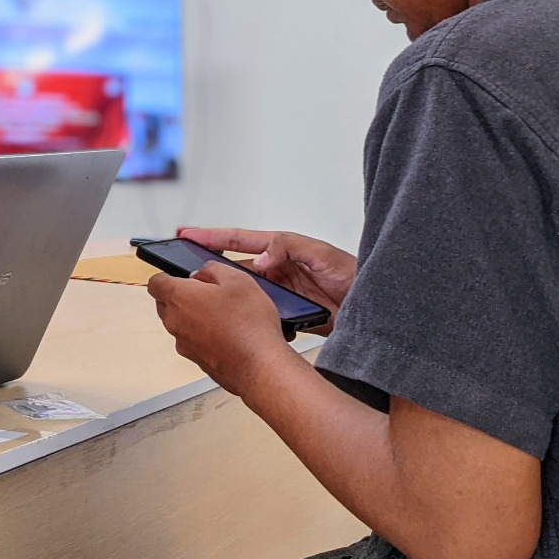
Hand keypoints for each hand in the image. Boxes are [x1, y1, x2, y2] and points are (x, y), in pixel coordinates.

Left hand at [148, 263, 296, 397]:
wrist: (259, 367)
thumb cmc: (249, 326)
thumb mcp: (238, 280)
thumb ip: (212, 269)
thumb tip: (202, 273)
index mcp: (179, 298)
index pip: (156, 283)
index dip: (168, 276)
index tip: (181, 276)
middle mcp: (175, 322)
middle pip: (165, 304)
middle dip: (182, 296)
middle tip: (208, 293)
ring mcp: (184, 344)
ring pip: (180, 324)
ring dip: (194, 317)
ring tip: (223, 314)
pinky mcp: (196, 360)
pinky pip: (193, 341)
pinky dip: (204, 336)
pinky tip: (228, 334)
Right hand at [179, 227, 355, 332]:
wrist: (374, 306)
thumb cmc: (353, 273)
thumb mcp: (321, 253)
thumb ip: (289, 248)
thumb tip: (261, 258)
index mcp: (280, 249)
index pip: (238, 240)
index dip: (211, 237)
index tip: (186, 235)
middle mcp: (275, 270)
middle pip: (234, 268)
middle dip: (209, 268)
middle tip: (184, 271)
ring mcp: (279, 293)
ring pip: (244, 294)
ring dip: (231, 297)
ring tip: (210, 300)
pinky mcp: (286, 314)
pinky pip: (261, 315)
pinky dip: (251, 319)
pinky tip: (242, 323)